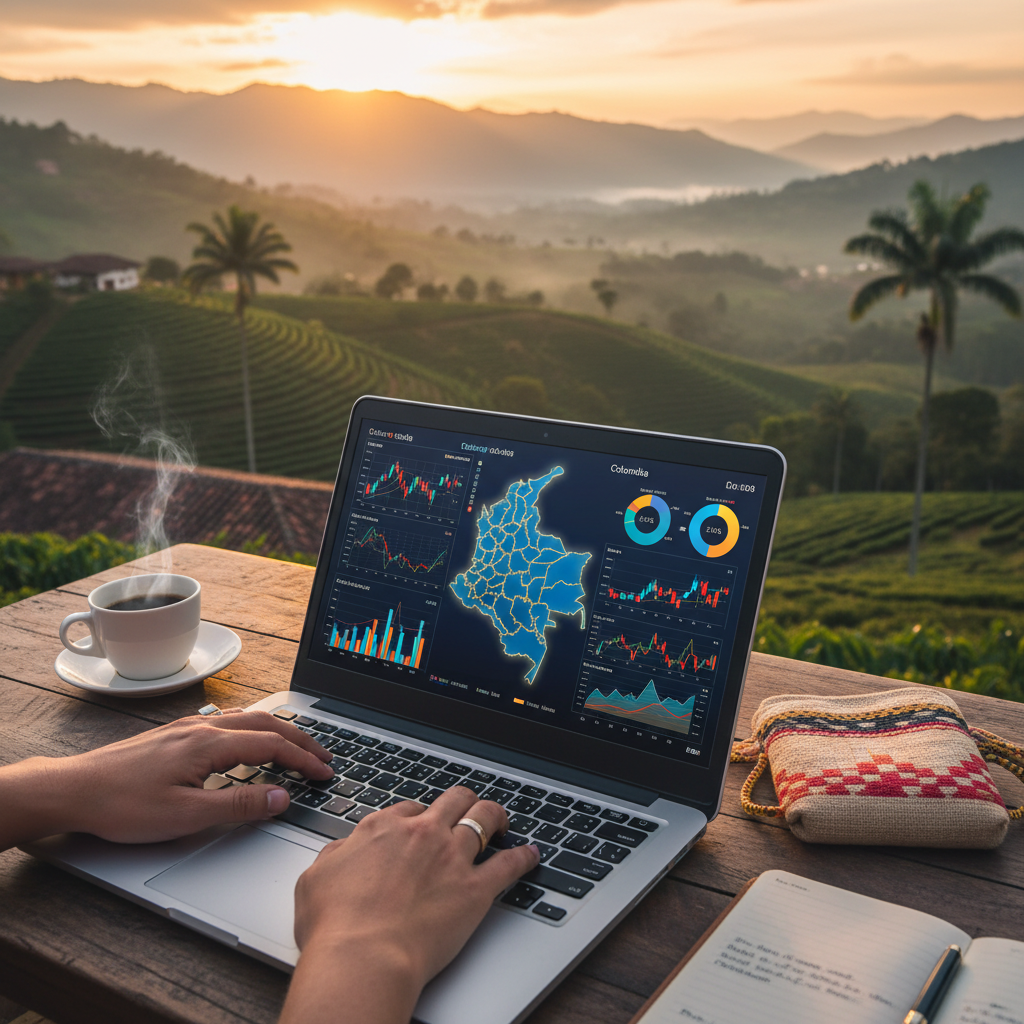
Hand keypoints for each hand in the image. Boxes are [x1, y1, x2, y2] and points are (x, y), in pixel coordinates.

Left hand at [0, 709, 333, 849]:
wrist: (74, 789)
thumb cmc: (122, 805)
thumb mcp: (186, 816)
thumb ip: (239, 804)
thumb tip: (281, 797)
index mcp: (210, 744)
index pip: (273, 746)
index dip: (304, 760)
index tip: (325, 773)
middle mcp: (202, 728)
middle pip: (267, 724)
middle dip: (301, 739)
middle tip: (324, 757)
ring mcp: (188, 727)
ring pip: (248, 719)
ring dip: (279, 731)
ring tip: (297, 746)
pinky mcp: (175, 734)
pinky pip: (228, 721)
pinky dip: (254, 729)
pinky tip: (249, 741)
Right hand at [280, 787, 539, 1023]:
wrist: (363, 957)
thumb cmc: (334, 926)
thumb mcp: (315, 878)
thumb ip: (335, 855)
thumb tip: (344, 849)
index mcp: (384, 828)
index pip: (410, 807)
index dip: (419, 814)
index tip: (423, 823)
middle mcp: (422, 834)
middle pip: (453, 800)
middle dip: (462, 800)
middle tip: (467, 808)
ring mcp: (452, 858)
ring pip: (485, 818)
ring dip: (496, 816)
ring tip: (502, 820)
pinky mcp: (475, 889)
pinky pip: (509, 864)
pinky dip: (524, 857)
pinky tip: (531, 855)